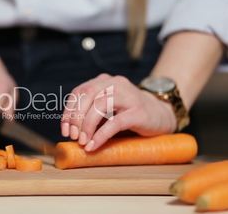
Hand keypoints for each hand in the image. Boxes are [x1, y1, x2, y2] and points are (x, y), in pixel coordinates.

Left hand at [61, 74, 175, 151]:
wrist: (162, 114)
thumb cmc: (129, 113)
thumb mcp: (108, 108)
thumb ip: (91, 112)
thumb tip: (70, 131)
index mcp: (104, 81)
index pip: (79, 92)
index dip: (68, 111)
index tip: (65, 130)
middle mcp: (115, 83)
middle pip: (87, 96)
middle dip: (75, 118)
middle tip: (73, 136)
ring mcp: (128, 96)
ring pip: (99, 106)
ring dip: (87, 126)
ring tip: (83, 142)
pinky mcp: (138, 112)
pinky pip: (114, 122)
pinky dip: (101, 135)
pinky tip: (94, 145)